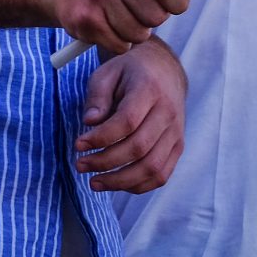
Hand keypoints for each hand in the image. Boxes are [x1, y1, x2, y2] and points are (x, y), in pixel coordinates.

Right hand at [49, 0, 189, 55]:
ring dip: (134, 33)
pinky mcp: (84, 18)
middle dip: (152, 19)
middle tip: (137, 9)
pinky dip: (118, 43)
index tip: (170, 4)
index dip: (177, 4)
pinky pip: (120, 45)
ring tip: (120, 18)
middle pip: (157, 15)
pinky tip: (107, 27)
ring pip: (139, 33)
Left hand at [75, 40, 185, 192]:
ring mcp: (176, 132)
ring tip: (95, 182)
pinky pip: (162, 175)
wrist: (165, 71)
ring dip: (121, 181)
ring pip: (152, 167)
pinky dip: (138, 185)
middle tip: (80, 165)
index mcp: (150, 89)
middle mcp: (168, 113)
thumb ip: (97, 96)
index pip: (127, 121)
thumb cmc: (130, 72)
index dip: (101, 137)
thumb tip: (89, 123)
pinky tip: (117, 183)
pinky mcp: (178, 147)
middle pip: (138, 148)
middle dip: (105, 162)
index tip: (78, 145)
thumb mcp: (107, 72)